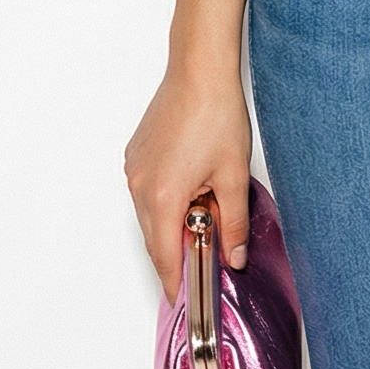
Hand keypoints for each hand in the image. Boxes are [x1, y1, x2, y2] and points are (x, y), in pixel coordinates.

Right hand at [124, 65, 251, 304]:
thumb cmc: (216, 114)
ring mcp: (134, 168)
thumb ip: (233, 224)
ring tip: (209, 205)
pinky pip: (148, 189)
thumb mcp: (234, 176)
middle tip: (211, 249)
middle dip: (181, 246)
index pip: (164, 256)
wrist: (199, 70)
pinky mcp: (136, 153)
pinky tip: (194, 182)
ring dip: (175, 219)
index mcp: (163, 197)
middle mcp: (140, 185)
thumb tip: (235, 255)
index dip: (175, 281)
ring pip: (151, 213)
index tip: (183, 298)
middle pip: (156, 235)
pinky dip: (167, 197)